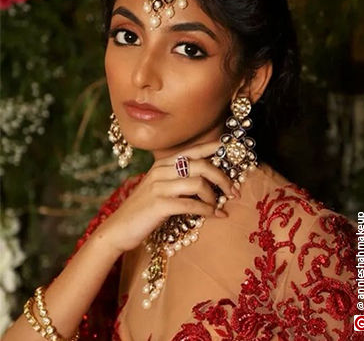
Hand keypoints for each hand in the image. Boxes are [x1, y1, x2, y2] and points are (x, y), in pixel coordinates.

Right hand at [91, 139, 238, 255]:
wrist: (118, 228)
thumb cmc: (144, 209)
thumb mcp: (159, 187)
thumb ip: (177, 179)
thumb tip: (207, 180)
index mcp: (163, 164)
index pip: (192, 150)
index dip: (213, 147)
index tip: (229, 147)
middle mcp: (161, 170)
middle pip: (201, 165)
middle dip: (222, 177)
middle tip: (233, 191)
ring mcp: (159, 186)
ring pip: (198, 183)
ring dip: (214, 197)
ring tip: (219, 207)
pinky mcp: (159, 204)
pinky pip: (191, 204)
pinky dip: (208, 210)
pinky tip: (216, 216)